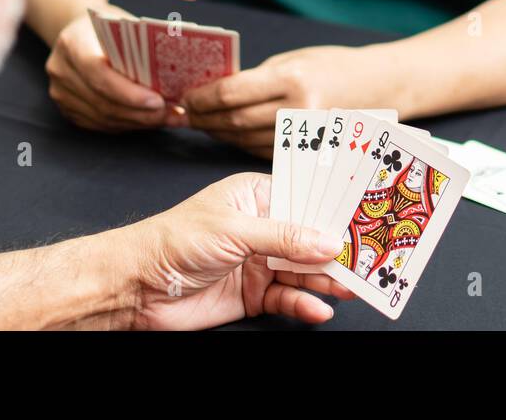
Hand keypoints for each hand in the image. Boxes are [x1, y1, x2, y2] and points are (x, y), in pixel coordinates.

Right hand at [45, 12, 184, 132]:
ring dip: (139, 122)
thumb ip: (141, 46)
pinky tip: (150, 120)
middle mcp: (61, 71)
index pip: (99, 74)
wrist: (78, 32)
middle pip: (103, 102)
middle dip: (141, 113)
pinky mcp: (68, 109)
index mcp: (72, 44)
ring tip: (168, 118)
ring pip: (104, 118)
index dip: (129, 93)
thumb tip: (176, 69)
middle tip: (172, 113)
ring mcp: (61, 93)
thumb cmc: (107, 26)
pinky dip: (128, 124)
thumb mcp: (123, 24)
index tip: (158, 101)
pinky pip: (101, 125)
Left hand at [131, 173, 351, 329]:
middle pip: (310, 239)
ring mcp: (259, 262)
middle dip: (337, 249)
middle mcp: (262, 228)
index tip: (366, 216)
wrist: (136, 286)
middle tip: (369, 259)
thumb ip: (283, 237)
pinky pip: (287, 299)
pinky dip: (304, 305)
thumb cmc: (174, 240)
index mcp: (256, 196)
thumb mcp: (234, 229)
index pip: (305, 200)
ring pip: (303, 272)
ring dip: (326, 280)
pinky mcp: (254, 294)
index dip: (334, 210)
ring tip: (352, 289)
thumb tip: (328, 241)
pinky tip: (318, 309)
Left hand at [183, 46, 376, 157]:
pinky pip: (263, 150)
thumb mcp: (293, 60)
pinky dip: (240, 142)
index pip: (231, 93)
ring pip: (245, 139)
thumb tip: (216, 90)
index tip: (186, 97)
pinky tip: (229, 134)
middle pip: (235, 121)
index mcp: (291, 80)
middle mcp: (298, 111)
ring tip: (203, 124)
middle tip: (186, 114)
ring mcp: (305, 137)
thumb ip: (257, 78)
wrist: (380, 85)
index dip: (202, 97)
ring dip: (219, 133)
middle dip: (205, 118)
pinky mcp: (309, 153)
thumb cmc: (334, 65)